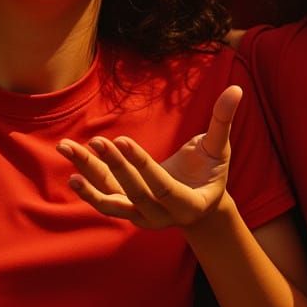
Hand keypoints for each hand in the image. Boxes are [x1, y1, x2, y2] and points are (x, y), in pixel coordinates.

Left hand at [56, 85, 241, 229]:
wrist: (200, 204)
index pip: (162, 187)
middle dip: (114, 167)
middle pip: (133, 194)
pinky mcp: (128, 212)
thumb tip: (236, 89)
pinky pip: (106, 199)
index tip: (122, 141)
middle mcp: (163, 218)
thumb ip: (223, 121)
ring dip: (89, 176)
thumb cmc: (211, 171)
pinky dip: (89, 189)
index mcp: (189, 205)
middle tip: (97, 141)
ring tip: (69, 151)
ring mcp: (142, 218)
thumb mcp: (219, 148)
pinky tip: (73, 172)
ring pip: (112, 198)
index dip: (141, 165)